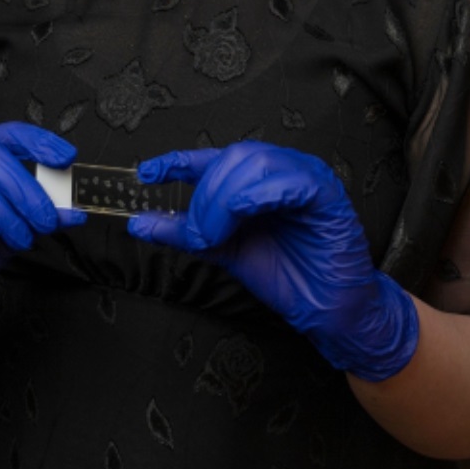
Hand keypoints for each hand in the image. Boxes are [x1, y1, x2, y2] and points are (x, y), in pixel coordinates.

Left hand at [129, 143, 419, 382]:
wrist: (327, 310)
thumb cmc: (287, 276)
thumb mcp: (224, 251)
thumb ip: (187, 233)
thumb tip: (140, 223)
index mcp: (259, 180)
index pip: (215, 158)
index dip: (179, 161)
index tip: (147, 173)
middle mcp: (283, 172)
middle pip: (233, 157)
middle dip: (205, 194)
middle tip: (198, 233)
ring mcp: (307, 179)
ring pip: (257, 163)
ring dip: (225, 198)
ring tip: (216, 234)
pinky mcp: (328, 196)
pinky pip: (293, 181)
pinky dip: (260, 193)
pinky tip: (243, 210)